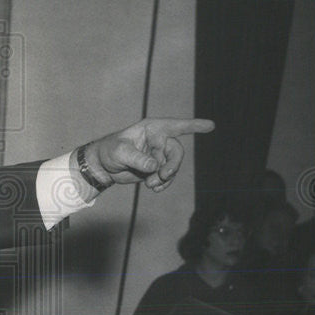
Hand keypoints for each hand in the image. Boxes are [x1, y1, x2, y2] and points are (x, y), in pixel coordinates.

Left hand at [83, 117, 214, 191]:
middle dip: (172, 166)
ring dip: (165, 178)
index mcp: (151, 129)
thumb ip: (137, 158)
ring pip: (173, 166)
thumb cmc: (109, 151)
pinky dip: (163, 183)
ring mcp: (158, 155)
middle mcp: (158, 140)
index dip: (194, 125)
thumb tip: (154, 166)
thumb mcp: (120, 152)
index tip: (211, 125)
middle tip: (162, 176)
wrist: (103, 166)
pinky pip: (167, 176)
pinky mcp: (156, 168)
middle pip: (176, 152)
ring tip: (150, 185)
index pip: (176, 126)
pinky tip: (154, 188)